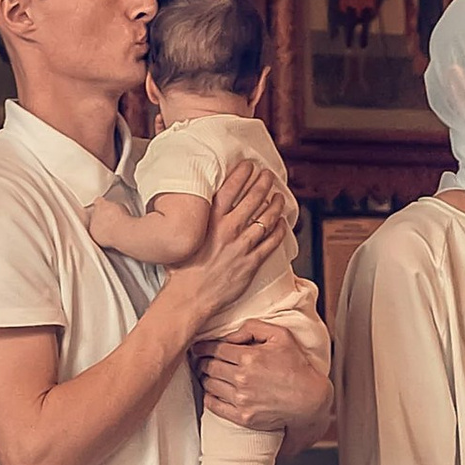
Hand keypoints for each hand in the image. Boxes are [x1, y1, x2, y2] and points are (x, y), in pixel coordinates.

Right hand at [173, 160, 288, 327]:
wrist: (189, 297)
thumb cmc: (182, 271)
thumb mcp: (184, 237)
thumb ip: (195, 222)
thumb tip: (195, 210)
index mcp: (209, 221)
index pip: (230, 189)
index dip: (242, 175)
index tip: (249, 166)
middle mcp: (227, 230)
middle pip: (252, 199)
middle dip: (263, 184)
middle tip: (268, 175)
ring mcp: (241, 246)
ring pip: (265, 219)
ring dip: (275, 205)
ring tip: (279, 197)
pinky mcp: (250, 263)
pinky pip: (271, 243)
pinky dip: (279, 231)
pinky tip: (283, 224)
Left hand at [193, 325, 333, 437]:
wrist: (310, 400)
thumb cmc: (297, 366)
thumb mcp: (281, 336)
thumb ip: (253, 328)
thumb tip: (229, 334)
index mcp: (249, 357)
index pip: (214, 349)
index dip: (203, 346)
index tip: (199, 347)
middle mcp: (242, 378)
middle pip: (208, 366)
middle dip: (202, 361)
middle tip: (201, 359)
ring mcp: (241, 399)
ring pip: (208, 384)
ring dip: (205, 377)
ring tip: (208, 374)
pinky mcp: (242, 417)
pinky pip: (213, 405)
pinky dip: (209, 396)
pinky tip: (212, 391)